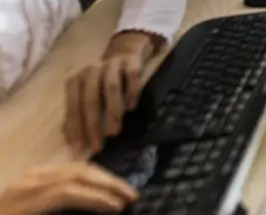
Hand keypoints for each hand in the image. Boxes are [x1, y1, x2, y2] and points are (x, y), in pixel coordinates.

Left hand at [0, 162, 137, 213]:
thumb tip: (100, 212)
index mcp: (22, 203)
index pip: (67, 192)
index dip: (96, 199)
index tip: (119, 209)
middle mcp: (26, 184)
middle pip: (75, 173)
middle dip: (107, 183)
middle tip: (131, 195)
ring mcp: (27, 179)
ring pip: (73, 167)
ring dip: (102, 177)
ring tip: (121, 190)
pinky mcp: (30, 179)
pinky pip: (65, 170)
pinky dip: (88, 176)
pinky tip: (100, 185)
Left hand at [64, 32, 157, 153]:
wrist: (125, 51)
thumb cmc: (102, 80)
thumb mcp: (86, 93)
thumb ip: (77, 112)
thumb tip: (69, 138)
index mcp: (77, 79)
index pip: (73, 105)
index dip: (75, 126)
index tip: (79, 147)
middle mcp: (92, 69)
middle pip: (91, 98)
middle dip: (93, 124)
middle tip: (98, 145)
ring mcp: (112, 64)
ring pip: (111, 87)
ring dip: (112, 111)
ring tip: (114, 132)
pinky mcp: (131, 61)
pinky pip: (132, 76)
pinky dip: (131, 93)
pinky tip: (131, 108)